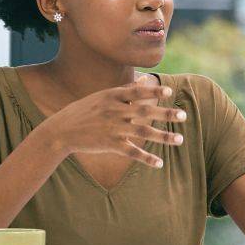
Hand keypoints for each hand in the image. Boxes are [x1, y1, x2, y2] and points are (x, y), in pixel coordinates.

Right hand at [43, 80, 185, 168]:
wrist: (61, 131)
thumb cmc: (84, 110)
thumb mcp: (103, 96)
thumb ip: (126, 90)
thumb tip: (146, 80)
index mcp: (112, 96)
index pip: (137, 92)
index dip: (153, 92)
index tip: (169, 93)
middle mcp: (114, 111)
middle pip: (144, 112)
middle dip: (165, 114)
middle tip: (184, 116)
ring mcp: (112, 128)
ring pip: (142, 132)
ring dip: (162, 137)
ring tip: (180, 140)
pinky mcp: (110, 144)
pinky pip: (131, 151)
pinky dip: (146, 158)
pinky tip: (159, 163)